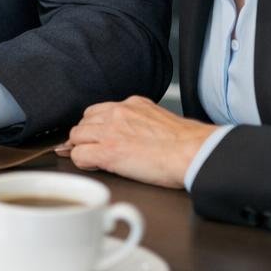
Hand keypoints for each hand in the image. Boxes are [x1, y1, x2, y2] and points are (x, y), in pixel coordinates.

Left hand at [56, 96, 214, 188]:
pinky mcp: (107, 150)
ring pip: (76, 136)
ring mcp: (110, 130)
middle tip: (95, 150)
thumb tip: (138, 134)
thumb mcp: (161, 121)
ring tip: (96, 159)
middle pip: (83, 122)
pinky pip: (79, 154)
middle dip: (86, 137)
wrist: (195, 153)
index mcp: (133, 104)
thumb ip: (142, 121)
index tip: (97, 137)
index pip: (98, 111)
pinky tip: (95, 166)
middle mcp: (118, 112)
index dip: (95, 127)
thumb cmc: (188, 144)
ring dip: (82, 148)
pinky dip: (83, 162)